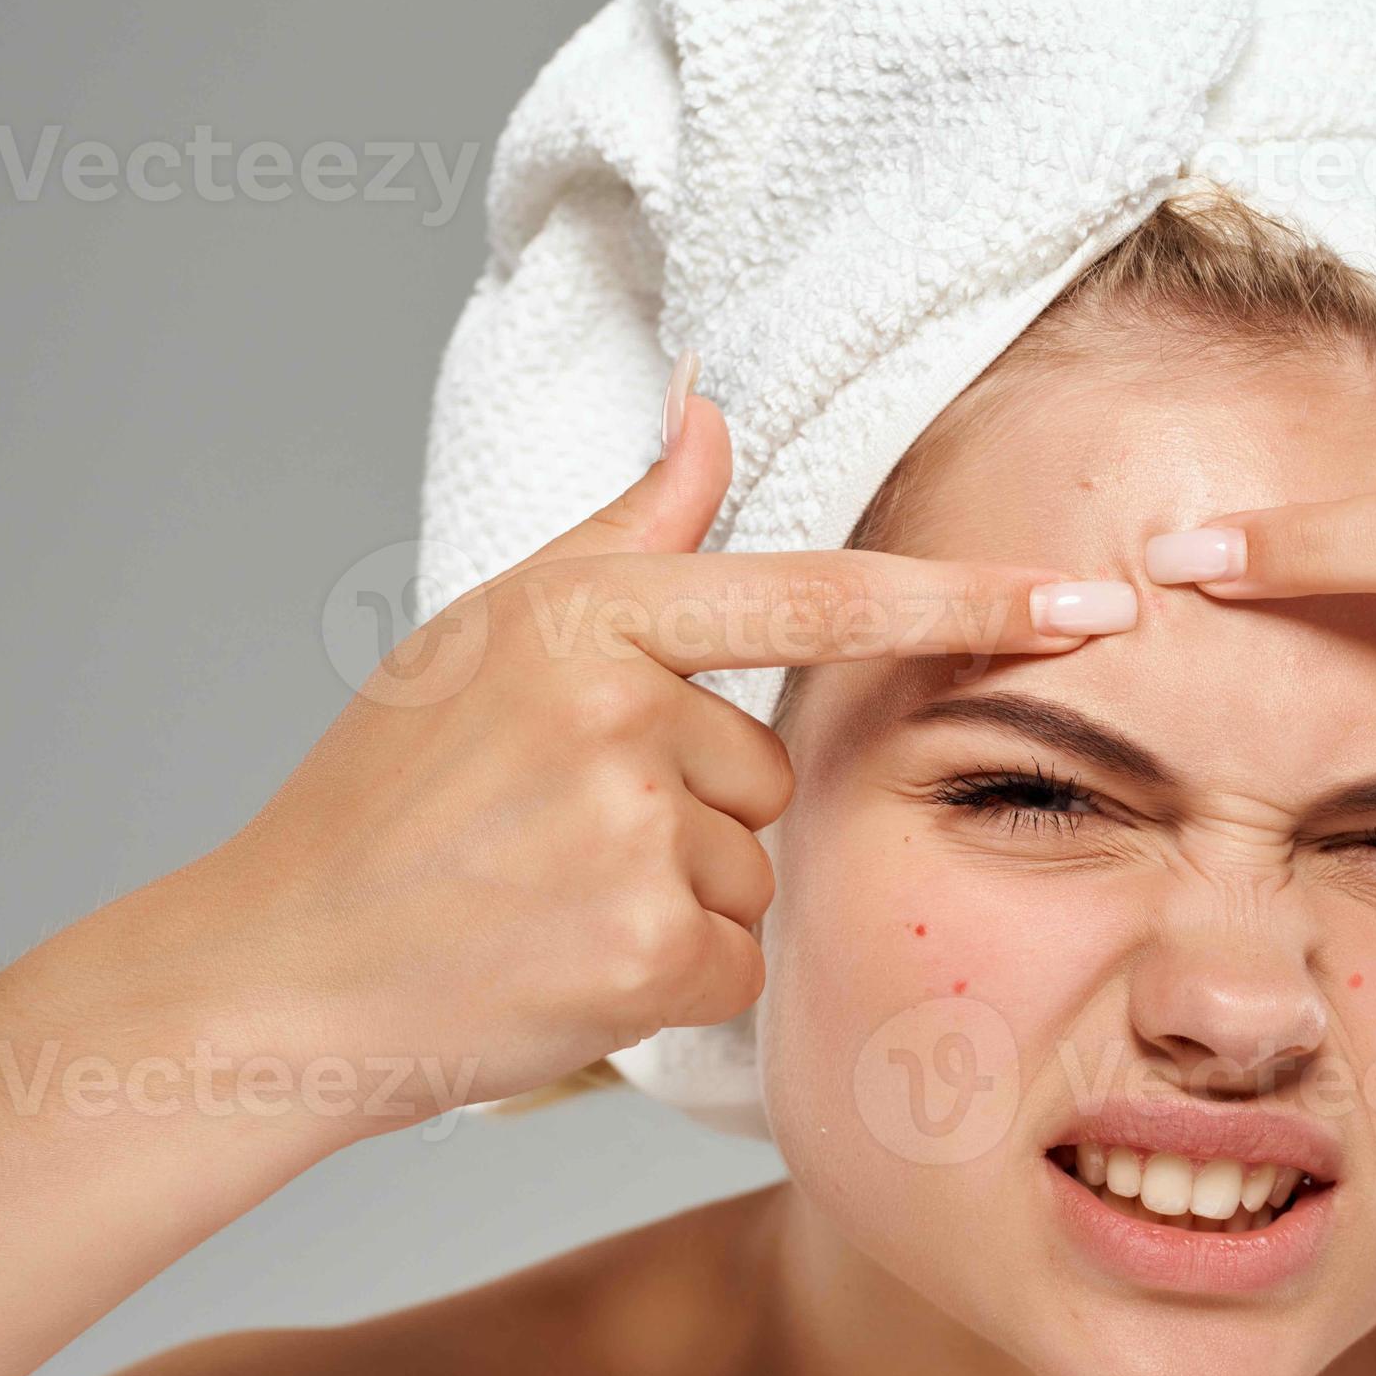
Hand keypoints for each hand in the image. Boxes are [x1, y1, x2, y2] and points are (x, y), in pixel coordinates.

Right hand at [119, 396, 1125, 1126]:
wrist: (283, 970)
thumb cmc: (387, 797)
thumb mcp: (492, 632)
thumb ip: (628, 526)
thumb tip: (708, 403)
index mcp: (586, 615)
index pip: (820, 596)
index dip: (970, 599)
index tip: (1093, 600)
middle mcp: (619, 712)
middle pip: (772, 766)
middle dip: (693, 806)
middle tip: (553, 832)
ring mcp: (634, 835)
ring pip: (758, 865)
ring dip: (680, 891)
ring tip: (546, 895)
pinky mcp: (647, 951)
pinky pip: (739, 954)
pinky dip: (673, 972)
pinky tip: (565, 962)